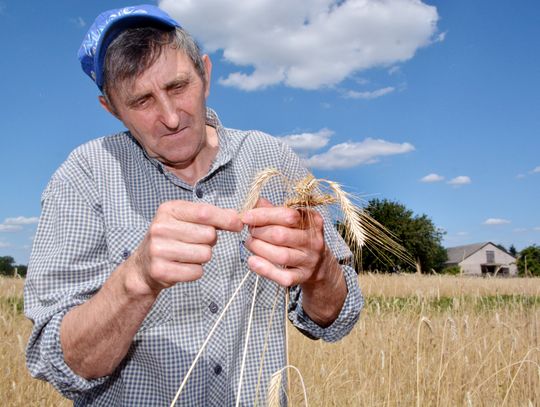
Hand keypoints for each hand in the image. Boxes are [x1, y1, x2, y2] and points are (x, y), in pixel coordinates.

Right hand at [127, 200, 242, 294]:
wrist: (143, 266)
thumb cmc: (170, 239)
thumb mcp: (185, 220)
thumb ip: (210, 216)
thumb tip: (235, 216)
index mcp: (168, 210)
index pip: (205, 212)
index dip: (226, 219)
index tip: (238, 224)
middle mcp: (160, 227)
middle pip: (209, 235)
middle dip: (209, 241)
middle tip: (195, 242)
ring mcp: (158, 249)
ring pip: (205, 254)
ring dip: (202, 257)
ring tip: (187, 254)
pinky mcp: (161, 270)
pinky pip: (197, 272)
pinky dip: (195, 271)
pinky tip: (182, 266)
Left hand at [242, 198, 328, 286]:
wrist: (319, 263)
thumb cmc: (300, 236)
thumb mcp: (293, 220)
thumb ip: (274, 210)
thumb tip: (254, 201)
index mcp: (312, 220)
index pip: (287, 215)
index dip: (263, 215)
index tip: (246, 216)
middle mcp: (314, 240)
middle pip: (281, 235)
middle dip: (259, 232)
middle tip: (250, 231)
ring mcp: (309, 260)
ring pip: (281, 255)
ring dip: (259, 249)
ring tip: (250, 243)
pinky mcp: (303, 277)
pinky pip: (283, 276)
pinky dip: (264, 269)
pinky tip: (253, 261)